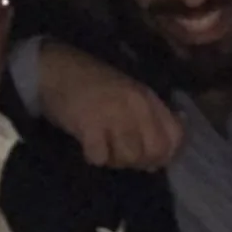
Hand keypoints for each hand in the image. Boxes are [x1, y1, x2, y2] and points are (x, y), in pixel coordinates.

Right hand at [37, 38, 182, 170]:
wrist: (55, 69)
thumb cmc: (92, 85)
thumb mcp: (128, 94)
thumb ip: (147, 118)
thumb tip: (162, 156)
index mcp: (148, 97)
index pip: (176, 136)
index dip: (165, 155)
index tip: (149, 158)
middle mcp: (136, 105)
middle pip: (155, 151)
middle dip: (140, 161)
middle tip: (122, 154)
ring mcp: (114, 114)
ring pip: (129, 157)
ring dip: (115, 160)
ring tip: (103, 147)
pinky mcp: (90, 124)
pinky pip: (100, 157)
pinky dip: (93, 156)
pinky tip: (87, 143)